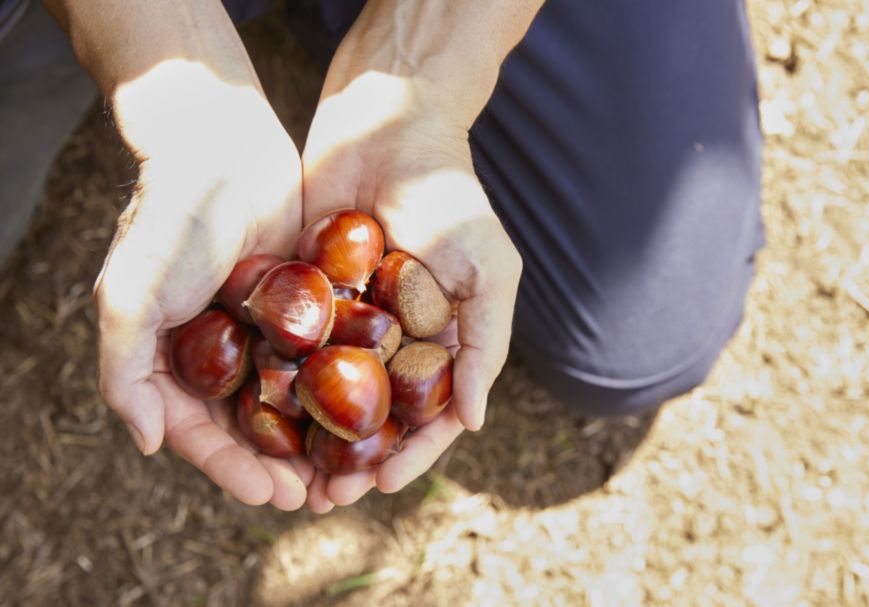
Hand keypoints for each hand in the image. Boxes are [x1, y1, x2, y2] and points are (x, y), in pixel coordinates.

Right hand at [94, 61, 313, 509]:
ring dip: (315, 440)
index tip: (272, 496)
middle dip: (281, 466)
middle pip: (251, 427)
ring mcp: (262, 330)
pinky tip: (371, 412)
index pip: (201, 433)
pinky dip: (340, 389)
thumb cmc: (172, 219)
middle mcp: (218, 352)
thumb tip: (149, 443)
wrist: (222, 146)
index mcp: (173, 360)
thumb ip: (124, 369)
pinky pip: (323, 357)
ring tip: (349, 472)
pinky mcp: (302, 305)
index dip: (233, 470)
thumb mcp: (131, 293)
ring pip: (292, 400)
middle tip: (320, 498)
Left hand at [300, 70, 522, 511]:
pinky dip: (277, 384)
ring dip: (311, 438)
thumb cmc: (448, 195)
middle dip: (353, 459)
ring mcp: (346, 318)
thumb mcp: (488, 267)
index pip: (428, 412)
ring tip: (290, 477)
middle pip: (373, 415)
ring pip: (327, 394)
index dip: (411, 452)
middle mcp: (392, 337)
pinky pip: (289, 347)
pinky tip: (258, 417)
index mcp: (439, 338)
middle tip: (325, 497)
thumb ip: (485, 342)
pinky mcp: (303, 293)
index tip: (382, 482)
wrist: (386, 123)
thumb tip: (474, 421)